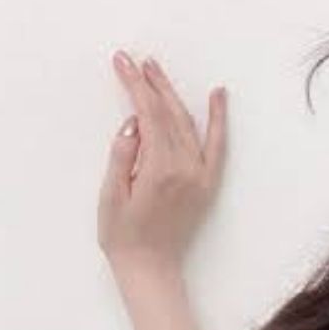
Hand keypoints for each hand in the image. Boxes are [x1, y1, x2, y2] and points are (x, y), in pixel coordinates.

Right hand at [97, 51, 227, 277]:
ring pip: (187, 123)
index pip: (148, 115)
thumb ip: (122, 157)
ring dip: (172, 95)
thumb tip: (133, 123)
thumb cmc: (123, 236)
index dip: (135, 86)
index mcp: (160, 170)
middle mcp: (186, 169)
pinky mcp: (206, 182)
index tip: (122, 63)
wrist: (150, 268)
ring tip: (156, 71)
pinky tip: (217, 95)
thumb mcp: (110, 197)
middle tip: (134, 60)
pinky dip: (218, 119)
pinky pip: (217, 145)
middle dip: (150, 83)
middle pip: (168, 113)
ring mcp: (200, 175)